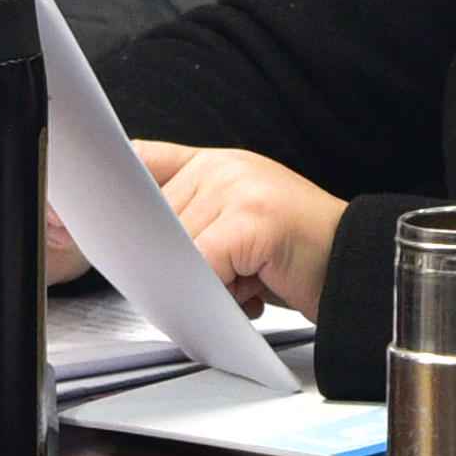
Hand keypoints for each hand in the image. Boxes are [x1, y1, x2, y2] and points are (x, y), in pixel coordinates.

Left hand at [137, 147, 347, 328]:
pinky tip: (250, 293)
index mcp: (214, 163)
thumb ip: (190, 223)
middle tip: (224, 280)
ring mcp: (237, 187)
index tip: (95, 225)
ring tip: (247, 283)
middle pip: (151, 223)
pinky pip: (201, 264)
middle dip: (173, 266)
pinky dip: (216, 290)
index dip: (117, 197)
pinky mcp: (251, 217)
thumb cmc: (297, 259)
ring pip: (175, 248)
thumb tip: (129, 250)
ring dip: (202, 284)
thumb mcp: (235, 230)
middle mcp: (223, 166)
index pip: (141, 163)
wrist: (361, 269)